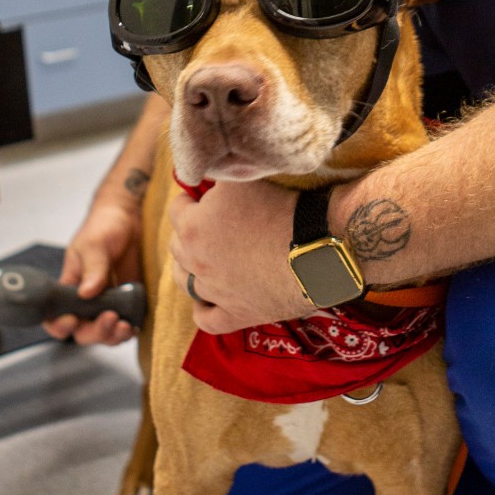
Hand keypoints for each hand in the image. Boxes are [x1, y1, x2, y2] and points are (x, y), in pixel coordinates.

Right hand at [44, 200, 141, 345]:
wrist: (127, 218)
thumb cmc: (103, 226)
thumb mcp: (95, 243)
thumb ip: (92, 268)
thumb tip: (86, 293)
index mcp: (69, 286)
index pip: (54, 315)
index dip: (60, 325)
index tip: (73, 321)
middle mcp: (85, 299)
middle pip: (82, 330)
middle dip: (95, 332)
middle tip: (110, 318)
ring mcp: (106, 302)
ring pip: (104, 332)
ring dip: (113, 335)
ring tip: (125, 326)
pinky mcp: (126, 301)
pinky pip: (124, 323)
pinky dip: (128, 330)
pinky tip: (134, 326)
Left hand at [168, 179, 312, 333]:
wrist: (318, 246)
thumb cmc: (281, 207)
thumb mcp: (243, 178)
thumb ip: (218, 177)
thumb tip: (207, 175)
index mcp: (193, 228)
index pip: (176, 209)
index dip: (189, 199)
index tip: (201, 195)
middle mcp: (197, 262)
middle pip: (177, 246)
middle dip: (188, 232)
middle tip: (208, 223)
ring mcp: (215, 293)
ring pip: (186, 283)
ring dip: (189, 268)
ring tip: (203, 258)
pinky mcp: (237, 315)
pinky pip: (206, 319)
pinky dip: (203, 309)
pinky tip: (209, 300)